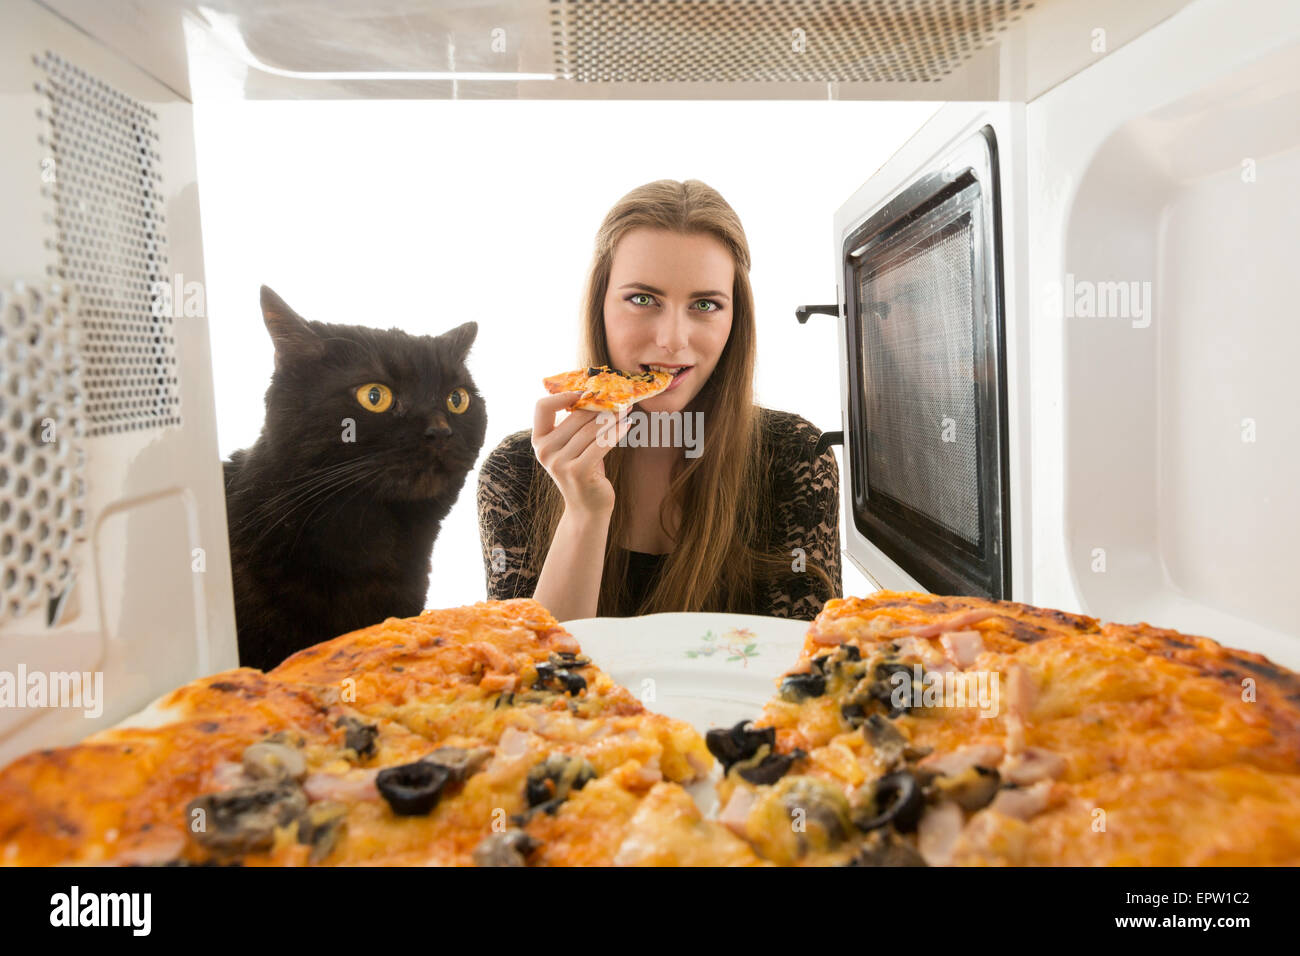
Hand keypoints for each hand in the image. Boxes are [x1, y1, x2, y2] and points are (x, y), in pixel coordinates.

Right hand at [532, 392, 630, 516]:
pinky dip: (617, 431)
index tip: (586, 392)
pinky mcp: (578, 471)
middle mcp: (545, 451)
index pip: (542, 406)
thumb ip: (575, 424)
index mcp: (539, 441)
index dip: (563, 395)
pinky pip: (602, 443)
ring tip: (626, 410)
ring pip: (591, 429)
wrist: (587, 508)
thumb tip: (598, 394)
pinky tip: (628, 425)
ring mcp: (559, 463)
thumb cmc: (583, 471)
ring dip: (612, 417)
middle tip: (619, 398)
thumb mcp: (572, 446)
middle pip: (575, 416)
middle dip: (600, 405)